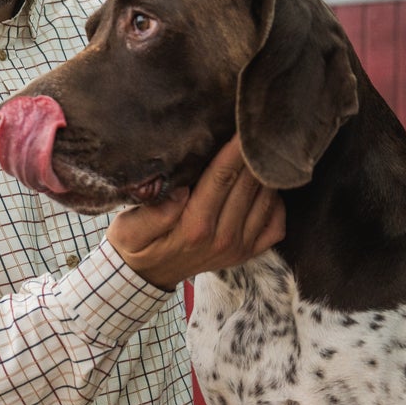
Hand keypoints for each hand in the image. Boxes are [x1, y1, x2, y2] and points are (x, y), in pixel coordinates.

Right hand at [109, 137, 285, 289]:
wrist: (147, 278)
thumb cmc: (136, 245)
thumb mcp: (129, 230)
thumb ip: (154, 212)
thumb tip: (180, 189)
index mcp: (194, 227)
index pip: (222, 178)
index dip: (235, 149)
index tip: (244, 126)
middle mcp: (223, 238)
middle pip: (248, 184)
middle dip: (255, 153)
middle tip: (259, 127)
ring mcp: (239, 247)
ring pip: (266, 200)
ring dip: (267, 173)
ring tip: (263, 148)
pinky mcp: (247, 253)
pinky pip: (276, 224)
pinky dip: (276, 202)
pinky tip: (263, 186)